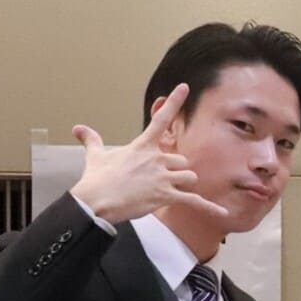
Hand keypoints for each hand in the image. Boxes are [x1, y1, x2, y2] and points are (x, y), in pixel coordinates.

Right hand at [69, 83, 228, 224]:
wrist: (96, 201)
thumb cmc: (97, 179)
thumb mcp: (96, 156)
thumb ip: (92, 140)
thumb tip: (78, 128)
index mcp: (142, 146)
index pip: (161, 119)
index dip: (174, 102)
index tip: (185, 87)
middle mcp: (156, 158)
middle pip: (181, 160)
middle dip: (175, 170)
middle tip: (159, 180)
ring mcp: (163, 177)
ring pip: (188, 176)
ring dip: (183, 183)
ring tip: (168, 191)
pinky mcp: (166, 195)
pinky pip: (194, 200)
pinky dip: (209, 207)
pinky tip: (223, 213)